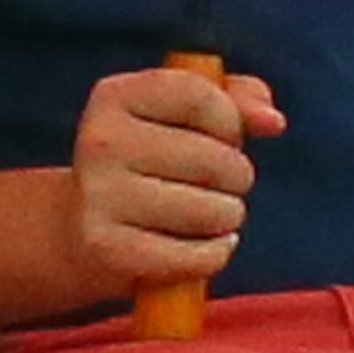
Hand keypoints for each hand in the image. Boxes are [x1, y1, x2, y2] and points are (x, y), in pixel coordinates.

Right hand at [61, 61, 285, 293]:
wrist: (80, 228)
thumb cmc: (150, 161)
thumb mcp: (181, 115)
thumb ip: (237, 99)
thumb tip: (273, 122)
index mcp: (114, 95)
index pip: (200, 97)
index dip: (230, 121)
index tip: (226, 137)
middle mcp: (101, 142)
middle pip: (213, 160)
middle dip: (237, 176)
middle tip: (225, 184)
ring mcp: (100, 197)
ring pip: (209, 212)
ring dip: (229, 217)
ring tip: (216, 214)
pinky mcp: (108, 249)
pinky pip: (194, 257)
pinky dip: (216, 254)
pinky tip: (211, 245)